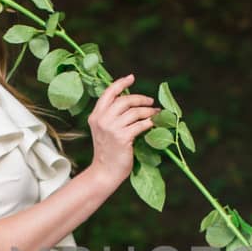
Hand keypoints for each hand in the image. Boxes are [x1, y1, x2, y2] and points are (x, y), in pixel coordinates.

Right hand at [87, 73, 158, 189]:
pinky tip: (155, 123)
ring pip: (135, 112)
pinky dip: (150, 123)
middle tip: (150, 102)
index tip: (131, 78)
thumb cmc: (107, 152)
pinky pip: (141, 125)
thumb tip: (130, 101)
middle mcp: (102, 120)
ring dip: (148, 111)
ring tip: (156, 113)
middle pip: (124, 100)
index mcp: (95, 116)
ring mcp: (112, 129)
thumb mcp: (104, 130)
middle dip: (140, 99)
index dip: (121, 84)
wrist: (105, 172)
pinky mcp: (123, 138)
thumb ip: (111, 115)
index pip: (108, 93)